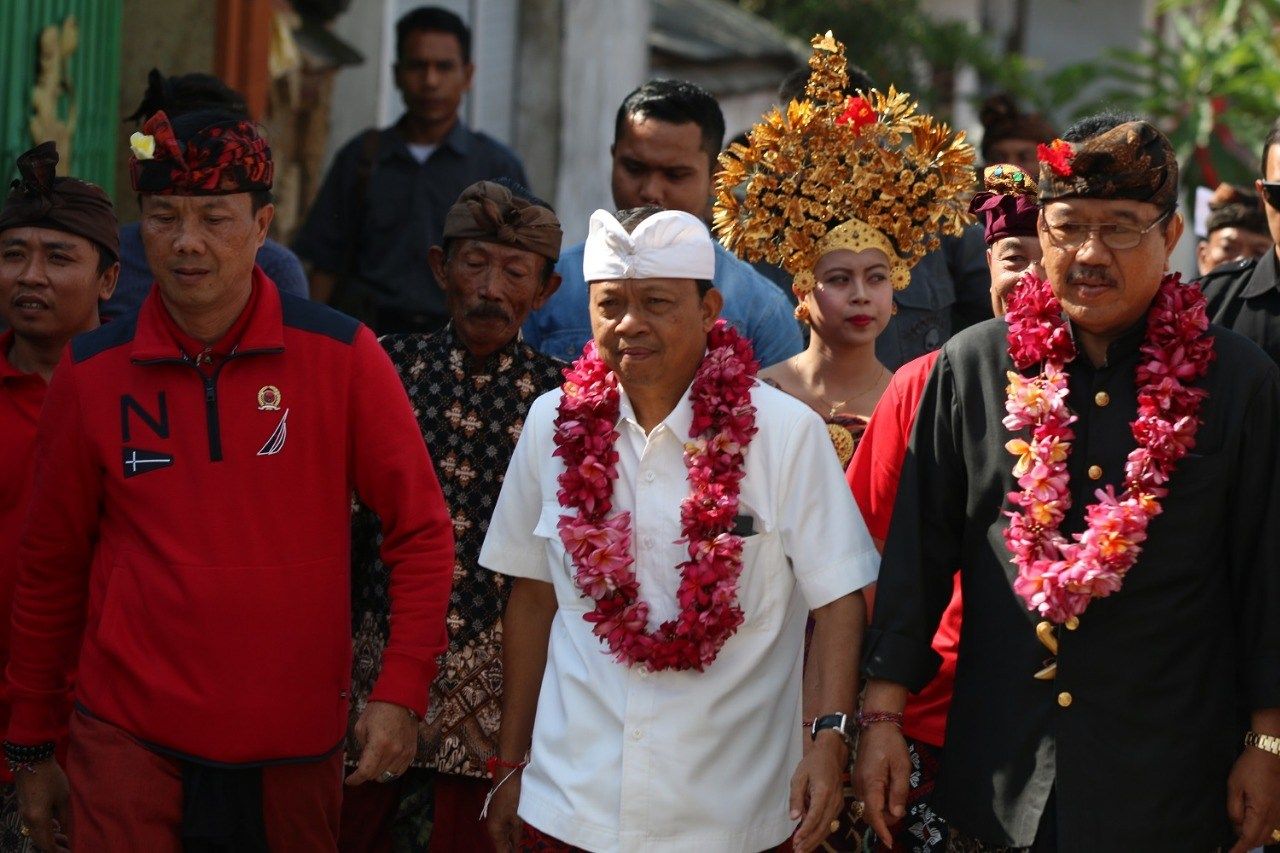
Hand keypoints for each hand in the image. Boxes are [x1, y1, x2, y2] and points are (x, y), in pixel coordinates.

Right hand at [15, 759, 70, 851]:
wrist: (32, 760)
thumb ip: (64, 817)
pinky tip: (54, 825)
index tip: (71, 851)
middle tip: (68, 845)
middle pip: (39, 842)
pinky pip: (32, 826)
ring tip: (63, 835)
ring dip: (48, 838)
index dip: (59, 851)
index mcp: (38, 819)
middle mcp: (27, 820)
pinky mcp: (23, 808)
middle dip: (53, 846)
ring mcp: (23, 814)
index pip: (47, 844)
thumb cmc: (51, 777)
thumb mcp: (63, 797)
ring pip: (35, 834)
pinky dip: (43, 829)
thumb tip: (66, 831)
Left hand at [344, 701, 417, 785]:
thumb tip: (364, 761)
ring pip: (388, 775)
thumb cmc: (378, 710)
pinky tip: (386, 762)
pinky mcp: (412, 752)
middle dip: (366, 773)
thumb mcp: (361, 727)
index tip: (350, 780)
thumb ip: (361, 748)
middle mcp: (394, 751)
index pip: (366, 771)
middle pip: (376, 775)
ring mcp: (404, 753)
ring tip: (375, 762)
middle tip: (363, 763)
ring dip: (379, 772)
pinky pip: (399, 770)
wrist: (401, 700)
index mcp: (379, 744)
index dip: (355, 779)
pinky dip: (390, 770)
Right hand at [485, 769, 522, 851]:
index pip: (501, 851)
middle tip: (521, 851)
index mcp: (494, 831)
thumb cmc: (511, 797)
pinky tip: (519, 837)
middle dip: (510, 850)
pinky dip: (513, 833)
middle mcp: (493, 827)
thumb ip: (516, 836)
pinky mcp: (502, 813)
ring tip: (520, 848)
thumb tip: (515, 850)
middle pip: (502, 845)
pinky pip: (507, 828)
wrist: (507, 776)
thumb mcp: (516, 819)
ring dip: (512, 842)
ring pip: (505, 836)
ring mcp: (497, 819)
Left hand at [789, 731, 848, 851]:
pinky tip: (811, 838)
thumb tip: (794, 818)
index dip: (805, 831)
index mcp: (823, 792)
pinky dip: (821, 832)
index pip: (814, 817)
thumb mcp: (799, 776)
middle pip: (823, 827)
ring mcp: (838, 804)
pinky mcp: (838, 806)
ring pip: (828, 827)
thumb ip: (796, 797)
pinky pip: (830, 823)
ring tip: (803, 849)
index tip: (796, 841)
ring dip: (815, 840)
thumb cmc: (813, 763)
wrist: (831, 754)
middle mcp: (834, 801)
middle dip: (810, 841)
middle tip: (798, 851)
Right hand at [852, 723, 910, 846]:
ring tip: (896, 803)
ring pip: (867, 807)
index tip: (889, 842)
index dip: (882, 829)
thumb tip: (896, 814)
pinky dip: (876, 803)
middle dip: (884, 820)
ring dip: (881, 811)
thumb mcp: (902, 767)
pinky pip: (865, 798)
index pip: (874, 814)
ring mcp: (856, 782)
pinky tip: (887, 795)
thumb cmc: (891, 744)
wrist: (876, 726)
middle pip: (869, 813)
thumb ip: (899, 791)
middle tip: (900, 812)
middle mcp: (859, 785)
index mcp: (870, 783)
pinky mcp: (857, 779)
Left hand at [1228, 745, 1279, 852]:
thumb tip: (1236, 826)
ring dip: (1255, 837)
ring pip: (1269, 835)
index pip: (1249, 838)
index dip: (1239, 848)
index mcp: (1261, 812)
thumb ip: (1234, 809)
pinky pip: (1274, 827)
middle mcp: (1274, 816)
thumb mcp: (1234, 786)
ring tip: (1239, 833)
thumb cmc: (1250, 768)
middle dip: (1245, 843)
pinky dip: (1263, 830)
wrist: (1269, 754)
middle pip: (1260, 839)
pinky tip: (1253, 824)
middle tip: (1231, 842)